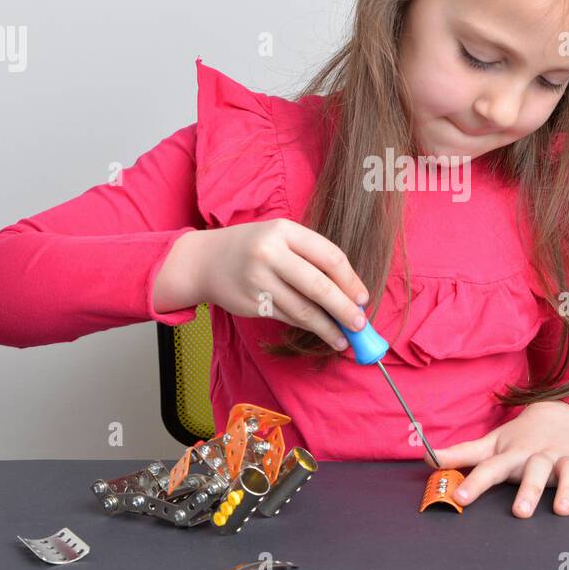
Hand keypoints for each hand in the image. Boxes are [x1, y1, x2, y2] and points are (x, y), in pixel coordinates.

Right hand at [180, 219, 370, 350]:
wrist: (205, 261)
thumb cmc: (253, 247)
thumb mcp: (280, 238)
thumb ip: (311, 256)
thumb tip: (350, 291)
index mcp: (284, 231)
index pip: (328, 256)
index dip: (350, 280)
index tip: (363, 298)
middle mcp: (270, 253)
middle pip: (318, 286)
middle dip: (344, 308)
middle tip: (360, 324)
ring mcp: (258, 280)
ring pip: (303, 309)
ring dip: (328, 327)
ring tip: (344, 339)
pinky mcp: (251, 303)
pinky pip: (287, 318)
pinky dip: (307, 327)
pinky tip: (321, 332)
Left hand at [429, 401, 568, 516]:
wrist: (558, 415)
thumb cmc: (521, 438)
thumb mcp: (491, 445)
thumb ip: (461, 455)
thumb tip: (426, 458)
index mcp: (513, 454)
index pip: (491, 468)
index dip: (474, 482)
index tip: (459, 497)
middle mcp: (539, 455)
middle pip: (534, 470)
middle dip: (529, 490)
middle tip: (520, 512)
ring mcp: (564, 457)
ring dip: (567, 489)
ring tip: (562, 510)